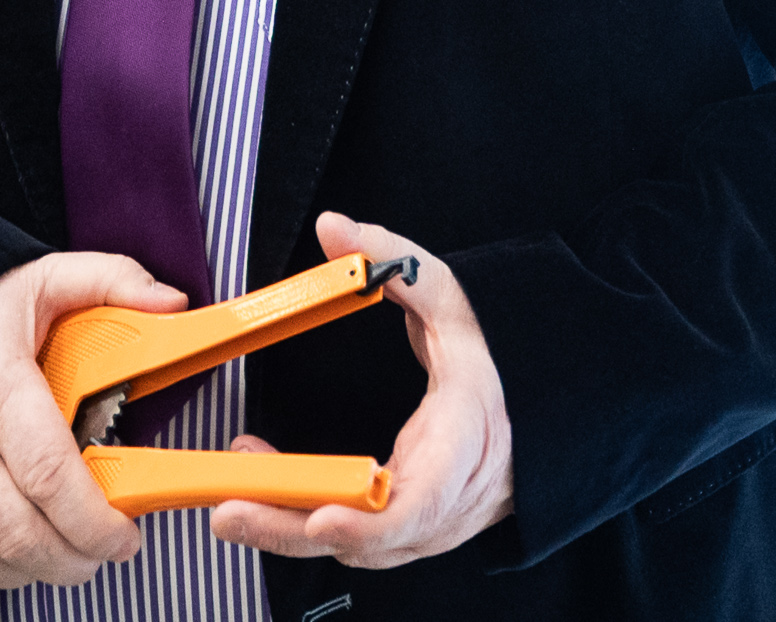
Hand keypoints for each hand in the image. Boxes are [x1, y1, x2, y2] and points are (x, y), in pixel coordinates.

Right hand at [0, 251, 188, 603]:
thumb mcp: (38, 280)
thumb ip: (111, 281)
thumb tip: (173, 302)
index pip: (51, 476)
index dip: (95, 521)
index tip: (125, 534)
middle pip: (19, 532)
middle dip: (72, 560)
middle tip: (101, 555)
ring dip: (30, 572)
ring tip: (62, 557)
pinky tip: (8, 558)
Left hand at [211, 213, 513, 567]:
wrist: (545, 408)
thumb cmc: (502, 357)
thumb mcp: (455, 298)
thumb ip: (394, 260)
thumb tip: (334, 228)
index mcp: (468, 440)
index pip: (424, 500)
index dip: (371, 518)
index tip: (322, 514)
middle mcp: (452, 498)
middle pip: (370, 537)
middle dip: (292, 530)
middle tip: (229, 510)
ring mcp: (434, 524)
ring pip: (357, 548)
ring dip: (289, 529)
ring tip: (232, 499)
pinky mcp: (413, 531)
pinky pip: (357, 539)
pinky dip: (306, 524)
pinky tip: (263, 491)